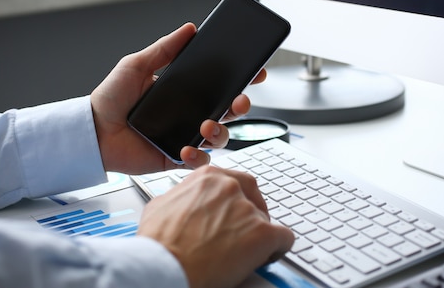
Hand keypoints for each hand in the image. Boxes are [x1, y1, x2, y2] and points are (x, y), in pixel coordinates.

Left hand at [90, 23, 265, 173]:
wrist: (92, 131)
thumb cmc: (110, 98)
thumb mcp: (137, 65)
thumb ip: (164, 49)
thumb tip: (190, 28)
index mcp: (184, 91)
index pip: (219, 84)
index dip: (240, 79)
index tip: (256, 71)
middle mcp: (188, 114)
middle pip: (227, 111)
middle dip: (241, 105)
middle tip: (240, 100)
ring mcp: (184, 136)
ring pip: (219, 136)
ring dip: (220, 131)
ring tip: (206, 126)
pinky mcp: (175, 157)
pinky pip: (198, 160)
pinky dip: (198, 157)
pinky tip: (187, 149)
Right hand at [137, 166, 294, 287]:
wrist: (165, 266)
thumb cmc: (158, 242)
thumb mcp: (161, 205)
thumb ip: (181, 197)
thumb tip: (183, 203)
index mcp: (208, 177)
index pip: (236, 181)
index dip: (237, 201)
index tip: (234, 214)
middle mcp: (230, 187)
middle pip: (255, 197)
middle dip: (253, 214)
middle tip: (244, 233)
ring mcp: (248, 209)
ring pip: (266, 221)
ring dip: (257, 237)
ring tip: (244, 255)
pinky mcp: (263, 233)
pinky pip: (285, 238)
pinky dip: (278, 249)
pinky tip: (265, 257)